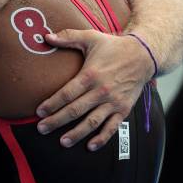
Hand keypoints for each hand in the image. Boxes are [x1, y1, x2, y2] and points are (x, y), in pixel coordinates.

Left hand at [36, 29, 154, 150]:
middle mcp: (101, 91)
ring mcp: (113, 102)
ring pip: (92, 122)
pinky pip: (112, 127)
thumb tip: (46, 36)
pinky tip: (90, 146)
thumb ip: (68, 37)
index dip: (51, 104)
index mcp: (90, 75)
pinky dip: (102, 138)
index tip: (39, 112)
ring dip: (76, 133)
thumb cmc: (113, 46)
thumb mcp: (91, 37)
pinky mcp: (123, 109)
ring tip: (62, 142)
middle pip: (75, 110)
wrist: (143, 56)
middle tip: (42, 129)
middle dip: (57, 121)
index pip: (67, 93)